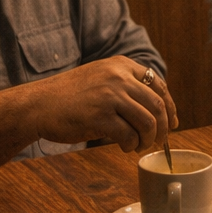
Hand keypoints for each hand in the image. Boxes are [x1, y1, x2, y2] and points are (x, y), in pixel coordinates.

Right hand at [32, 56, 177, 151]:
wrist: (39, 104)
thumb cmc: (70, 96)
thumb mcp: (100, 77)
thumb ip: (125, 85)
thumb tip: (156, 110)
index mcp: (121, 65)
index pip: (158, 85)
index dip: (170, 106)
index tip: (172, 123)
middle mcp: (118, 77)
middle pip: (157, 105)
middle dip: (163, 128)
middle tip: (158, 141)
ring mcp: (109, 96)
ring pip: (148, 122)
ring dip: (148, 139)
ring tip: (139, 146)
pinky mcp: (100, 117)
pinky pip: (129, 136)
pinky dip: (131, 145)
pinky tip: (124, 147)